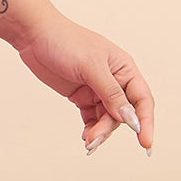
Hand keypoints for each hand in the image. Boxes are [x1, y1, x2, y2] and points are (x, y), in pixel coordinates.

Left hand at [14, 16, 154, 155]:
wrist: (35, 36)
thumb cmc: (66, 42)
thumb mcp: (91, 67)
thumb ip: (110, 93)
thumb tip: (129, 117)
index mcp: (125, 69)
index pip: (142, 100)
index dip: (145, 122)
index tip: (145, 143)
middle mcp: (115, 81)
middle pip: (123, 114)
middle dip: (110, 128)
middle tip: (94, 140)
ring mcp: (97, 89)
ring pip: (107, 119)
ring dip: (99, 132)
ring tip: (87, 142)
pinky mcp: (82, 96)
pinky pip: (92, 118)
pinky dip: (90, 129)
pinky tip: (85, 137)